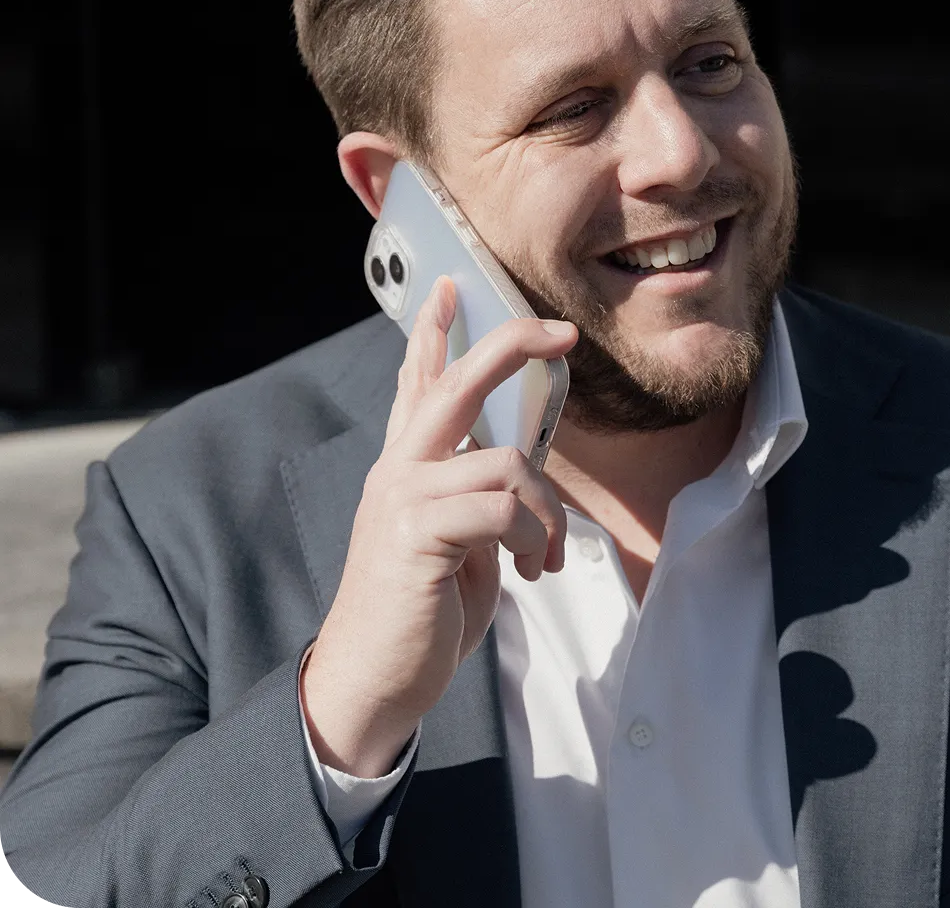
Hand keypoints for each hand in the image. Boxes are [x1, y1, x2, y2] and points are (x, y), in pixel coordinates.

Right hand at [300, 276, 576, 776]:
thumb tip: (519, 474)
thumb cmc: (421, 610)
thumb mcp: (455, 542)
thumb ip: (475, 498)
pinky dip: (531, 539)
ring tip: (541, 556)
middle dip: (506, 348)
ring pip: (504, 462)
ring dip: (545, 511)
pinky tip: (527, 573)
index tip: (453, 288)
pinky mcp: (416, 534)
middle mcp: (400, 471)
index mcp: (408, 469)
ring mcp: (404, 498)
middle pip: (453, 385)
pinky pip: (501, 508)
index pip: (417, 385)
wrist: (372, 679)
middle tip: (557, 332)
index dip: (434, 334)